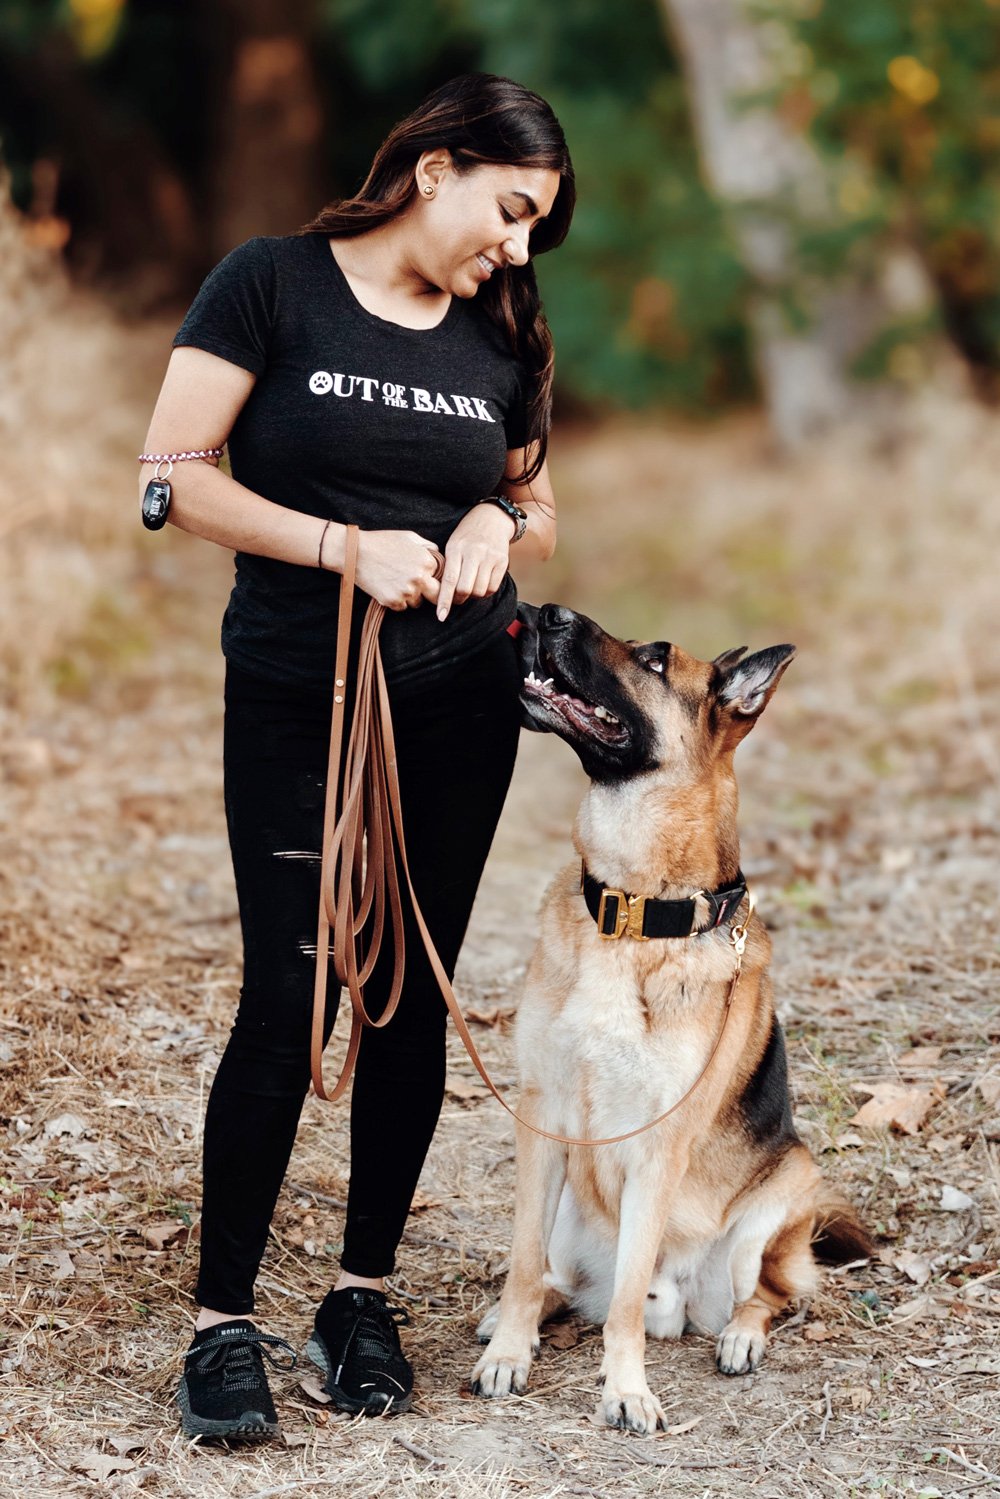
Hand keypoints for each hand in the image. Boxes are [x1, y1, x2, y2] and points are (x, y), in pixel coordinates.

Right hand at [354, 530, 442, 610]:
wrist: (356, 552)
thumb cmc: (382, 542)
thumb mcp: (409, 537)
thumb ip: (428, 546)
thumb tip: (437, 554)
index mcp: (427, 562)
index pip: (438, 575)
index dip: (429, 574)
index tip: (419, 571)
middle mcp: (420, 579)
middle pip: (436, 595)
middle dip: (429, 591)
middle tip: (417, 587)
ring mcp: (407, 592)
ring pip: (417, 602)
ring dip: (410, 596)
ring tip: (396, 582)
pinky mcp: (393, 602)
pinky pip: (402, 607)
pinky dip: (396, 600)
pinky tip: (387, 587)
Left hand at [436, 504, 513, 621]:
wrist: (492, 517)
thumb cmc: (467, 534)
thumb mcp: (453, 544)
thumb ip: (448, 566)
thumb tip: (441, 593)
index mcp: (456, 548)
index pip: (449, 580)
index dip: (444, 600)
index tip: (441, 616)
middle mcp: (474, 552)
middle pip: (465, 589)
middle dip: (459, 599)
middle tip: (457, 598)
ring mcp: (489, 557)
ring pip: (479, 591)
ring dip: (473, 596)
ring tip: (470, 587)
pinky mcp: (502, 561)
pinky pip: (492, 587)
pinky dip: (485, 592)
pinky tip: (481, 583)